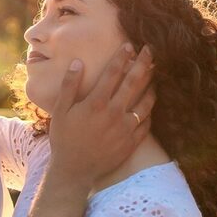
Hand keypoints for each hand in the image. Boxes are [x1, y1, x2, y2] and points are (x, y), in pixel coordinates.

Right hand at [27, 44, 153, 216]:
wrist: (74, 171)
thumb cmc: (65, 139)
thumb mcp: (61, 110)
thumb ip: (69, 85)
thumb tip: (78, 62)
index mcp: (96, 102)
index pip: (113, 73)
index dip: (122, 57)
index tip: (129, 45)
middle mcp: (114, 112)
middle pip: (134, 82)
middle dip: (143, 63)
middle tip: (150, 50)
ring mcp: (125, 128)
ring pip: (145, 101)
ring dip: (151, 84)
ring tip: (155, 73)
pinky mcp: (132, 141)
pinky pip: (147, 122)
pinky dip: (150, 109)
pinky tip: (151, 102)